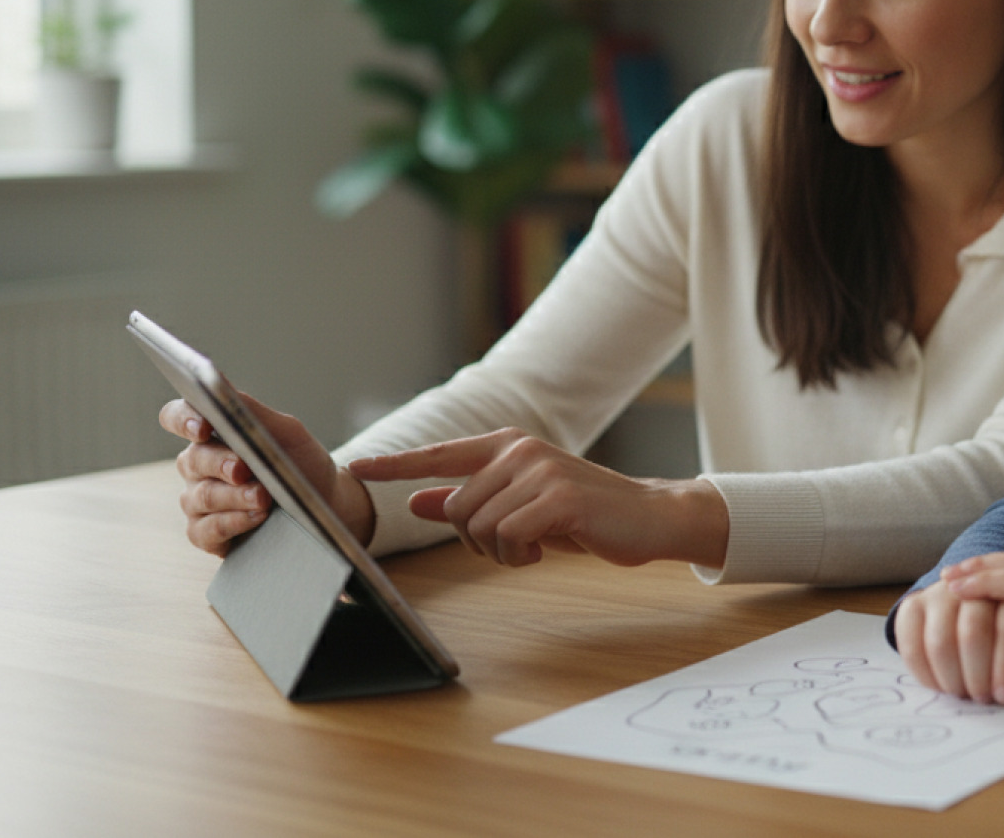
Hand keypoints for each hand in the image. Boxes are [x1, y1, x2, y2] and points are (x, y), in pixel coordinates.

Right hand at [161, 392, 374, 555]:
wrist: (327, 504)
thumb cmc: (302, 463)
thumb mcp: (287, 432)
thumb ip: (252, 411)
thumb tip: (219, 386)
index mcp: (212, 435)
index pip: (177, 417)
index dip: (183, 419)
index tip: (204, 427)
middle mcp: (198, 466)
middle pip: (192, 460)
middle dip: (221, 464)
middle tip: (245, 469)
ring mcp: (198, 501)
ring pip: (201, 497)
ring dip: (234, 496)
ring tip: (264, 497)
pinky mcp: (206, 534)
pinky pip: (205, 530)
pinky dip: (232, 522)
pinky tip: (256, 517)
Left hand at [346, 429, 728, 568]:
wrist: (647, 517)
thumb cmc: (583, 513)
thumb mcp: (520, 505)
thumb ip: (469, 500)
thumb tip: (416, 501)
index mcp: (506, 447)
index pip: (438, 455)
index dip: (395, 465)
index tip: (356, 467)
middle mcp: (518, 451)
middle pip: (459, 509)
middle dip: (478, 541)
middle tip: (516, 545)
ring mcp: (539, 471)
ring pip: (480, 527)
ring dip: (501, 552)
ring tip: (534, 546)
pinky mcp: (558, 497)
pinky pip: (507, 537)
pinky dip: (518, 555)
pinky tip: (542, 551)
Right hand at [897, 580, 1003, 704]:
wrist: (982, 608)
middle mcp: (978, 585)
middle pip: (974, 629)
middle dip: (979, 673)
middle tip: (985, 698)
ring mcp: (943, 592)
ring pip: (941, 639)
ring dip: (952, 677)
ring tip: (964, 694)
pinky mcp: (914, 604)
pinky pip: (910, 641)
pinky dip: (925, 672)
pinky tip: (941, 685)